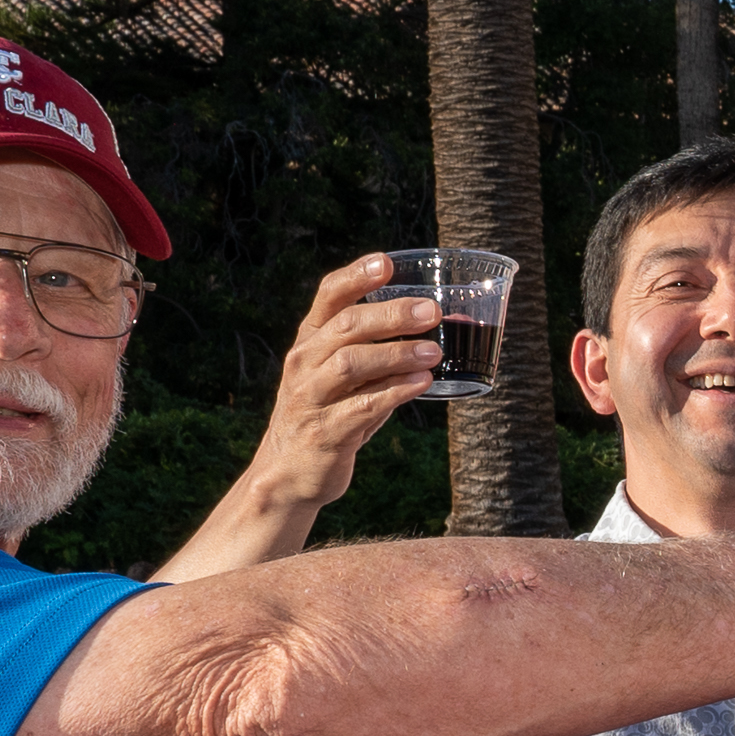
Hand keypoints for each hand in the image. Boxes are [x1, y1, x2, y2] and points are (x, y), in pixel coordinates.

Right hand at [244, 257, 443, 507]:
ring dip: (396, 354)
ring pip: (351, 364)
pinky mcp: (324, 431)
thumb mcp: (347, 377)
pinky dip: (394, 392)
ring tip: (434, 351)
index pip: (328, 296)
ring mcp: (309, 397)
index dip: (356, 276)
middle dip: (391, 315)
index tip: (386, 263)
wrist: (289, 472)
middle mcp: (304, 363)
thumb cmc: (330, 413)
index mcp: (310, 341)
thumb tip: (444, 328)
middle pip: (346, 326)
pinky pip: (361, 406)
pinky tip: (421, 383)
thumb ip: (384, 351)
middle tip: (431, 312)